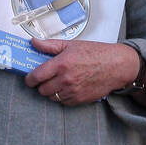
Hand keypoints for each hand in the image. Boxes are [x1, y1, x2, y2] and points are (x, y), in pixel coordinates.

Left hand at [24, 39, 141, 105]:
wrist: (116, 66)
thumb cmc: (96, 53)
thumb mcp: (71, 45)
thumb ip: (50, 45)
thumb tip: (34, 42)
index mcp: (61, 64)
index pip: (36, 77)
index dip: (29, 79)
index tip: (30, 78)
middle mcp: (65, 80)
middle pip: (42, 90)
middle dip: (41, 85)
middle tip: (45, 78)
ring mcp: (72, 91)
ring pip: (51, 97)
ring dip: (51, 91)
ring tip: (57, 82)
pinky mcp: (79, 100)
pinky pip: (63, 102)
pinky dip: (62, 96)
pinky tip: (67, 87)